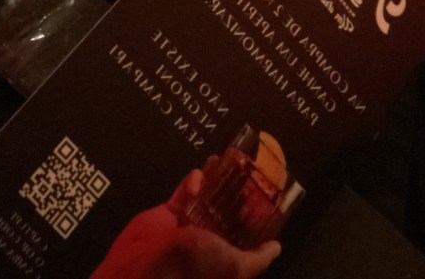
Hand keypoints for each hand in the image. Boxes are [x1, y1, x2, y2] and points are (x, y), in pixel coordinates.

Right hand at [90, 165, 280, 278]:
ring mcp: (189, 224)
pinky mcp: (170, 211)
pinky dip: (192, 182)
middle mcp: (209, 239)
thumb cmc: (196, 266)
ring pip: (207, 196)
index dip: (253, 213)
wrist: (148, 265)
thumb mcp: (236, 266)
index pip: (245, 231)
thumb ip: (258, 258)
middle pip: (226, 210)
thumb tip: (277, 247)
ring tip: (224, 158)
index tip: (263, 190)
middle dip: (235, 190)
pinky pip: (184, 192)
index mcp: (226, 254)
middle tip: (245, 168)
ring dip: (215, 178)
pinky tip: (198, 178)